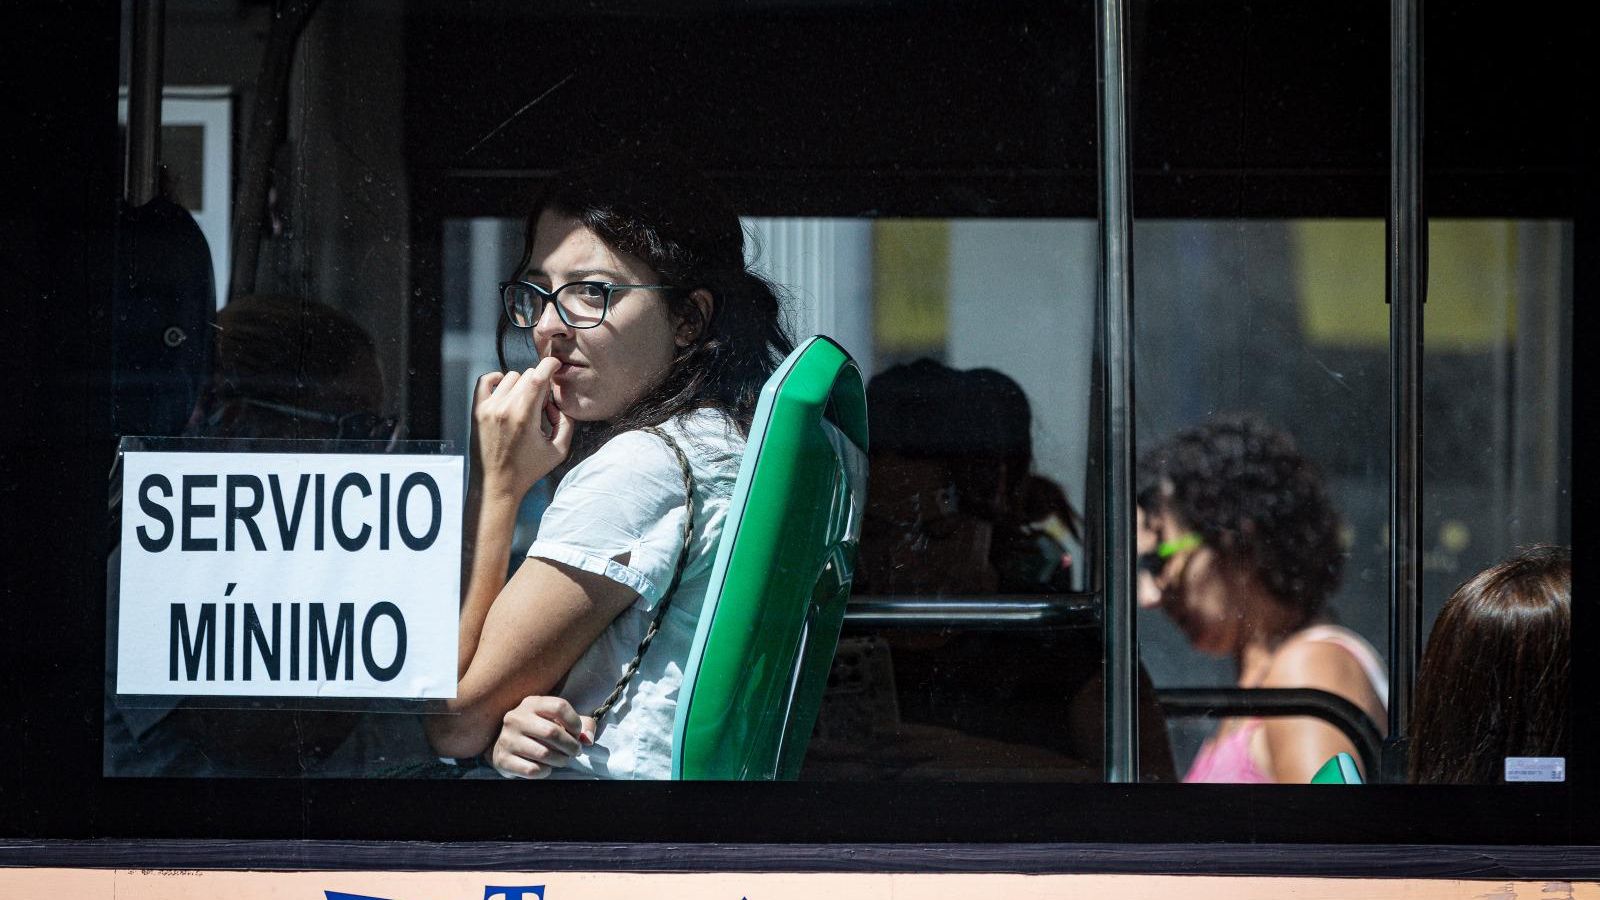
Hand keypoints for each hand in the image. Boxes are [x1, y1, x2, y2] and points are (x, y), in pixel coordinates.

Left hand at [471, 359, 573, 501]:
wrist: (496, 485)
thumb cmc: (527, 470)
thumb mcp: (558, 451)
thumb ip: (567, 423)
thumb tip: (559, 404)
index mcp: (524, 416)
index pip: (537, 376)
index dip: (549, 365)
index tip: (556, 365)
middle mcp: (504, 408)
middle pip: (527, 376)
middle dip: (540, 385)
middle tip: (541, 407)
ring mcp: (488, 408)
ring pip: (510, 377)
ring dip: (522, 385)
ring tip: (525, 405)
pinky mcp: (477, 411)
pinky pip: (486, 381)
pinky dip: (498, 380)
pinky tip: (506, 393)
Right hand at [490, 695, 595, 778]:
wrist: (504, 745)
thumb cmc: (538, 731)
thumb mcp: (557, 720)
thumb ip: (581, 724)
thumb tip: (588, 738)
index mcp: (531, 703)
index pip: (559, 706)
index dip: (575, 722)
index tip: (577, 733)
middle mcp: (516, 718)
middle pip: (552, 732)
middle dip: (571, 746)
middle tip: (575, 752)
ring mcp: (507, 739)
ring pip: (544, 754)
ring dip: (560, 760)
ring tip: (562, 760)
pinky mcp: (502, 759)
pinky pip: (532, 770)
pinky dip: (545, 771)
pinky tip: (546, 768)